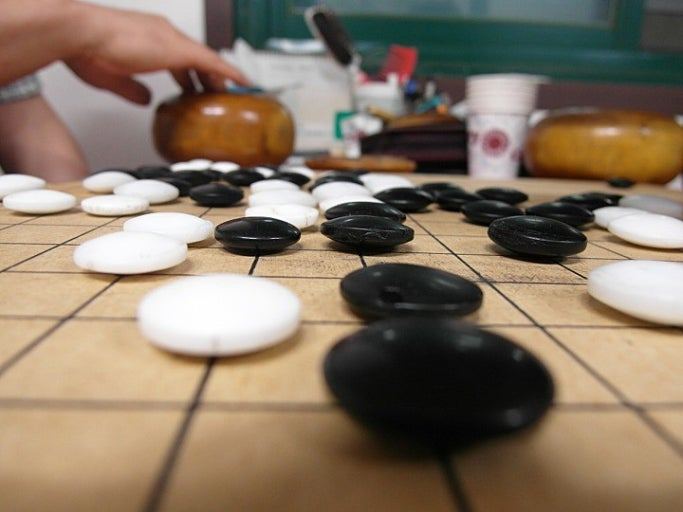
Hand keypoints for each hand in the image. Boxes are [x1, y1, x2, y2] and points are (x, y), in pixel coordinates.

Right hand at [64, 3, 247, 104]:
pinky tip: (242, 82)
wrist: (80, 33)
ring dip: (217, 75)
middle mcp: (163, 32)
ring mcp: (171, 39)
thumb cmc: (86, 50)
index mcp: (147, 36)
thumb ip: (132, 89)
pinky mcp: (177, 49)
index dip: (188, 70)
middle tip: (214, 91)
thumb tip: (146, 100)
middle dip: (205, 74)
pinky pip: (212, 62)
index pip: (176, 53)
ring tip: (227, 91)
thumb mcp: (113, 77)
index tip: (193, 82)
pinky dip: (228, 72)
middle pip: (194, 55)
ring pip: (206, 58)